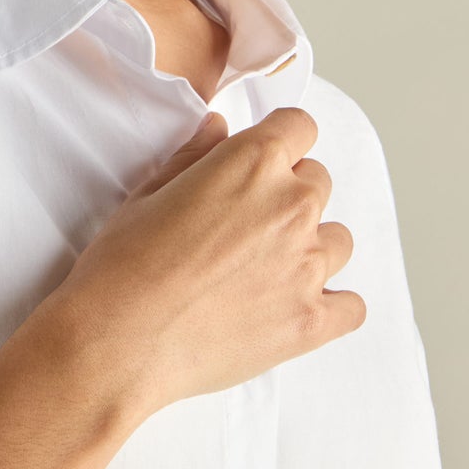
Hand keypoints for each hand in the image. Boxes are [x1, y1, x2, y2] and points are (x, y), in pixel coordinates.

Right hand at [49, 105, 364, 422]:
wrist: (117, 341)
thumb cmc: (122, 266)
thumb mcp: (148, 193)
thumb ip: (194, 155)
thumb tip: (218, 130)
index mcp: (253, 163)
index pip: (299, 127)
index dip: (279, 142)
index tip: (264, 161)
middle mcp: (291, 207)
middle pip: (319, 182)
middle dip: (288, 195)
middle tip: (246, 226)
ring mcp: (307, 266)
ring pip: (337, 241)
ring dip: (311, 247)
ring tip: (266, 270)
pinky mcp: (311, 321)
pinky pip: (351, 306)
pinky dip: (331, 306)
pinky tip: (296, 307)